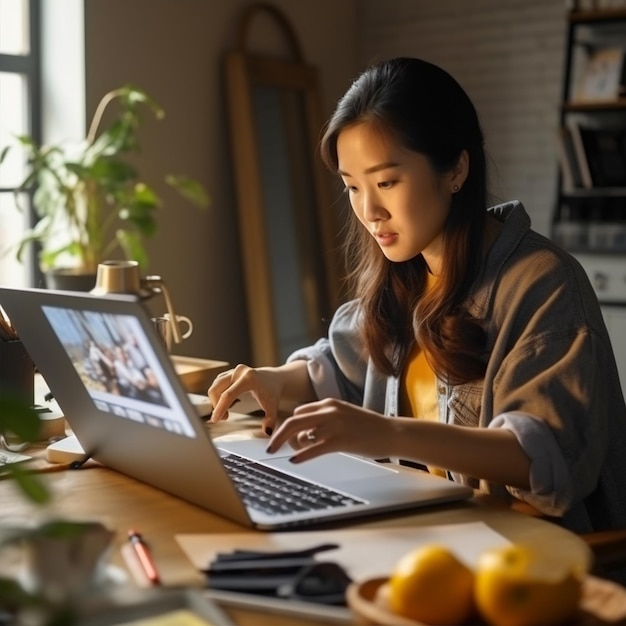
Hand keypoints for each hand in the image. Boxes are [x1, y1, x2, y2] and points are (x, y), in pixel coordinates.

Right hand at [207, 364, 283, 432]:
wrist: (274, 379)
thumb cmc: (272, 393)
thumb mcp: (273, 407)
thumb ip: (270, 420)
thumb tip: (267, 431)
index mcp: (249, 378)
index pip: (228, 395)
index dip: (220, 408)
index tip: (215, 420)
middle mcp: (239, 372)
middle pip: (217, 389)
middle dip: (216, 405)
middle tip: (224, 418)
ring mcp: (233, 371)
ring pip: (215, 386)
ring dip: (216, 401)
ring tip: (227, 412)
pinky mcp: (230, 372)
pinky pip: (217, 385)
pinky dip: (218, 395)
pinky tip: (228, 404)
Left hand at [266, 398, 393, 462]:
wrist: (392, 432)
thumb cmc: (369, 428)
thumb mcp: (345, 416)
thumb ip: (326, 420)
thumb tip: (307, 434)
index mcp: (329, 404)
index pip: (299, 412)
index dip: (290, 426)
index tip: (285, 438)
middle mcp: (328, 411)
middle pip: (292, 421)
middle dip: (278, 435)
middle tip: (270, 447)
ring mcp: (334, 425)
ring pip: (300, 434)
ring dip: (292, 446)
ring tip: (294, 455)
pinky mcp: (340, 440)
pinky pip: (313, 448)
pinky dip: (301, 455)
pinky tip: (294, 461)